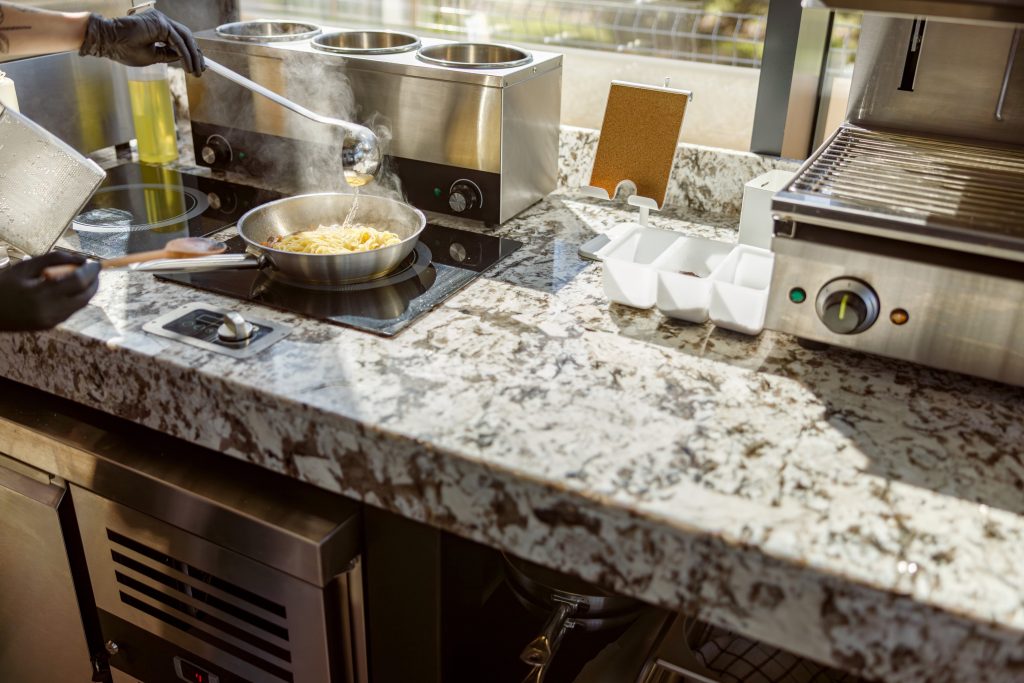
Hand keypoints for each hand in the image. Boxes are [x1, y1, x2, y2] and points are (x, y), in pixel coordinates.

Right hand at [0, 252, 100, 331]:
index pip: (77, 282)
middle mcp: (49, 311)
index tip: (96, 262)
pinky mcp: (51, 326)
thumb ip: (53, 259)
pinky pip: (72, 310)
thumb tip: (81, 258)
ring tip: (85, 276)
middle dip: (94, 282)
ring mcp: (51, 321)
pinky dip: (77, 298)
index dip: (90, 271)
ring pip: (81, 305)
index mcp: (40, 294)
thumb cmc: (3, 285)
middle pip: (85, 296)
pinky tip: (73, 288)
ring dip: (88, 290)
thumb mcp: (25, 267)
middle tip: (94, 269)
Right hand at [79, 10, 203, 76]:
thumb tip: (183, 59)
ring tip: (196, 71)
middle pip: (186, 38)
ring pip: (185, 38)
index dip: (191, 54)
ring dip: (193, 56)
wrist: (108, 42)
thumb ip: (168, 55)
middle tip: (201, 71)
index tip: (197, 67)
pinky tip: (188, 66)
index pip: (181, 40)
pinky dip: (185, 54)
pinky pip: (178, 40)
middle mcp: (161, 22)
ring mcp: (161, 20)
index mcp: (159, 28)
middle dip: (196, 55)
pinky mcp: (160, 22)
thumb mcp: (152, 57)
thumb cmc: (124, 49)